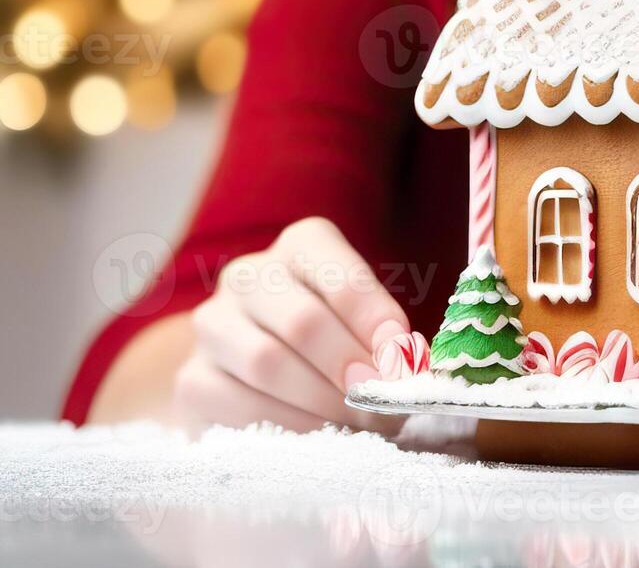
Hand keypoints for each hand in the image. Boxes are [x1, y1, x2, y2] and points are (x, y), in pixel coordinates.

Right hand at [172, 217, 409, 433]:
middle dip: (350, 368)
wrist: (256, 373)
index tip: (400, 360)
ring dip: (322, 403)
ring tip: (357, 422)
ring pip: (267, 364)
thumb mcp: (366, 325)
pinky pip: (240, 406)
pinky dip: (288, 427)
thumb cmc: (334, 341)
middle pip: (302, 322)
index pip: (342, 278)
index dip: (375, 322)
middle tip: (379, 400)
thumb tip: (404, 367)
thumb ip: (386, 339)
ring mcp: (211, 324)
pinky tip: (315, 436)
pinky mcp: (191, 379)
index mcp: (303, 246)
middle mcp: (249, 275)